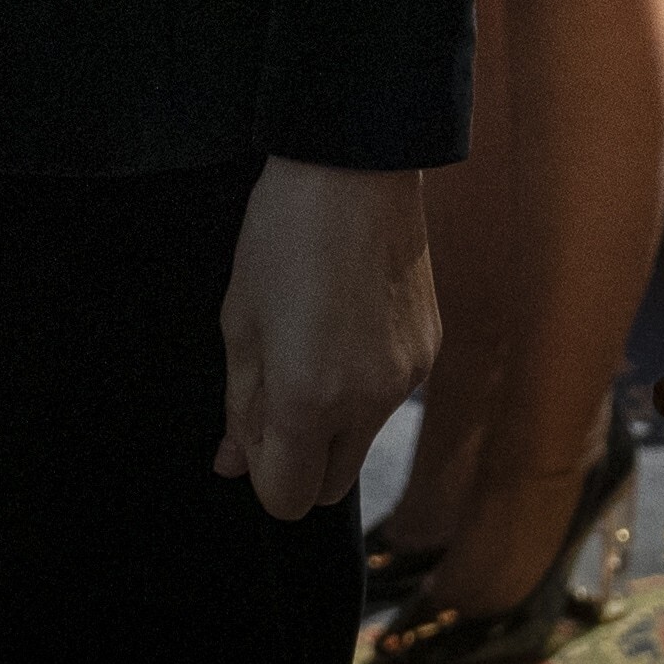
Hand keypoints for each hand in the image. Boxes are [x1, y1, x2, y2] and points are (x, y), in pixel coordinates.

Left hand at [214, 158, 435, 520]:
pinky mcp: (430, 353)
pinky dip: (364, 385)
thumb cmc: (284, 232)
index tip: (250, 429)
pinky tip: (347, 323)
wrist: (357, 165)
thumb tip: (233, 461)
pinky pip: (389, 398)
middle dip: (299, 460)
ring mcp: (406, 380)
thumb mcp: (241, 319)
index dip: (261, 472)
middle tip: (275, 395)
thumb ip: (240, 403)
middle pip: (330, 486)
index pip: (287, 497)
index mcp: (310, 398)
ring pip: (362, 441)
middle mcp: (367, 403)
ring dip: (333, 422)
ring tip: (312, 343)